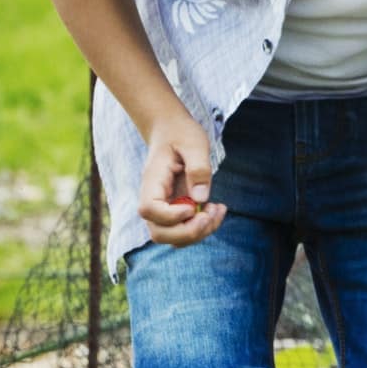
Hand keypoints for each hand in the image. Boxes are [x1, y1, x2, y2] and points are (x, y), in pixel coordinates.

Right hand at [138, 114, 226, 245]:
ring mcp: (163, 207)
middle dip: (188, 232)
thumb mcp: (195, 143)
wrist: (172, 130)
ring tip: (217, 210)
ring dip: (198, 233)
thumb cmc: (182, 133)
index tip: (193, 207)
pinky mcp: (175, 210)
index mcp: (153, 180)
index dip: (170, 216)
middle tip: (210, 214)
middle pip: (158, 233)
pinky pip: (184, 230)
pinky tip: (216, 209)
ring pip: (172, 237)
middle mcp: (154, 198)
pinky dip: (202, 227)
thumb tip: (200, 198)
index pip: (149, 209)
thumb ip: (198, 168)